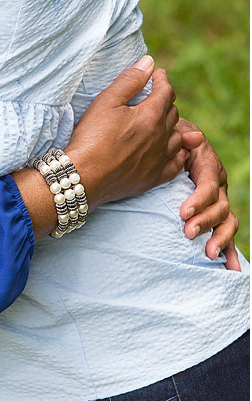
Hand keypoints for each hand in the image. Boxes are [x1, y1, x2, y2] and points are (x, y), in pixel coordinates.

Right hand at [66, 56, 183, 208]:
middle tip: (155, 97)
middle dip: (165, 101)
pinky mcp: (154, 178)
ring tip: (161, 122)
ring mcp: (160, 159)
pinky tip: (170, 149)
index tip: (156, 75)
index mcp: (151, 116)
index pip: (166, 92)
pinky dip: (177, 152)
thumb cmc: (92, 136)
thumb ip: (130, 80)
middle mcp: (161, 137)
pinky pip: (176, 163)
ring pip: (177, 137)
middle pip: (173, 113)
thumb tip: (149, 62)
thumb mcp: (106, 101)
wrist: (84, 176)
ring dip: (172, 126)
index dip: (162, 80)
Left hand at [177, 118, 239, 266]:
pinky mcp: (214, 213)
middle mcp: (217, 184)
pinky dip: (230, 252)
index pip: (208, 185)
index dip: (199, 200)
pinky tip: (232, 270)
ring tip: (208, 253)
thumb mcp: (174, 131)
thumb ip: (180, 136)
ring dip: (220, 239)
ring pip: (226, 221)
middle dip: (205, 221)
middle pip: (219, 206)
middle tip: (188, 232)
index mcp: (208, 164)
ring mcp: (218, 200)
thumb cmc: (168, 138)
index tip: (184, 212)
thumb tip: (193, 139)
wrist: (170, 140)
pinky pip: (226, 232)